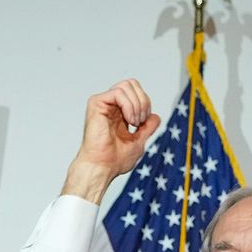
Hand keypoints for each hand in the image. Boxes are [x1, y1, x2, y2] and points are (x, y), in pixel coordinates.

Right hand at [63, 79, 160, 201]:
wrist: (102, 168)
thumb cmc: (114, 160)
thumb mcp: (138, 142)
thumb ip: (147, 128)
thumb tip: (155, 116)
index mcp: (118, 112)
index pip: (136, 92)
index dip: (145, 103)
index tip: (143, 123)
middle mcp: (109, 105)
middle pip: (132, 83)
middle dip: (143, 100)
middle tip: (140, 121)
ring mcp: (102, 103)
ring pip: (127, 85)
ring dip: (137, 105)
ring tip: (134, 123)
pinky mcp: (96, 103)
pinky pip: (119, 92)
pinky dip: (129, 105)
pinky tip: (129, 120)